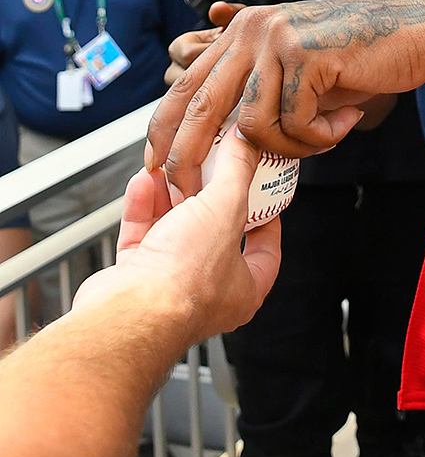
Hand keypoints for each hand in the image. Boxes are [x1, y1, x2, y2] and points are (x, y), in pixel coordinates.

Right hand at [73, 128, 280, 346]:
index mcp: (242, 289)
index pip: (265, 251)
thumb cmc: (182, 282)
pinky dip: (142, 207)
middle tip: (208, 169)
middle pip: (212, 234)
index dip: (267, 219)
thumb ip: (237, 171)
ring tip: (170, 167)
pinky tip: (144, 182)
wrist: (127, 312)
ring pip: (173, 231)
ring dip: (169, 195)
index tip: (263, 195)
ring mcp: (167, 286)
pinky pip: (140, 236)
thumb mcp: (225, 209)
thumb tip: (245, 144)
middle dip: (206, 197)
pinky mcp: (133, 279)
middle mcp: (205, 292)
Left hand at [146, 0, 424, 195]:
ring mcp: (277, 39)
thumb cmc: (362, 55)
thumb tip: (227, 147)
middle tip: (196, 196)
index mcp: (243, 31)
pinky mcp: (306, 55)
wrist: (418, 31)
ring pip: (252, 125)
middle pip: (201, 107)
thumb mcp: (300, 69)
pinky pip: (294, 123)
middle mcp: (252, 30)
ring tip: (323, 138)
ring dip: (288, 149)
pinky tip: (343, 123)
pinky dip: (319, 137)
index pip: (187, 86)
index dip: (166, 131)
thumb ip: (263, 93)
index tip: (159, 168)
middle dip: (191, 159)